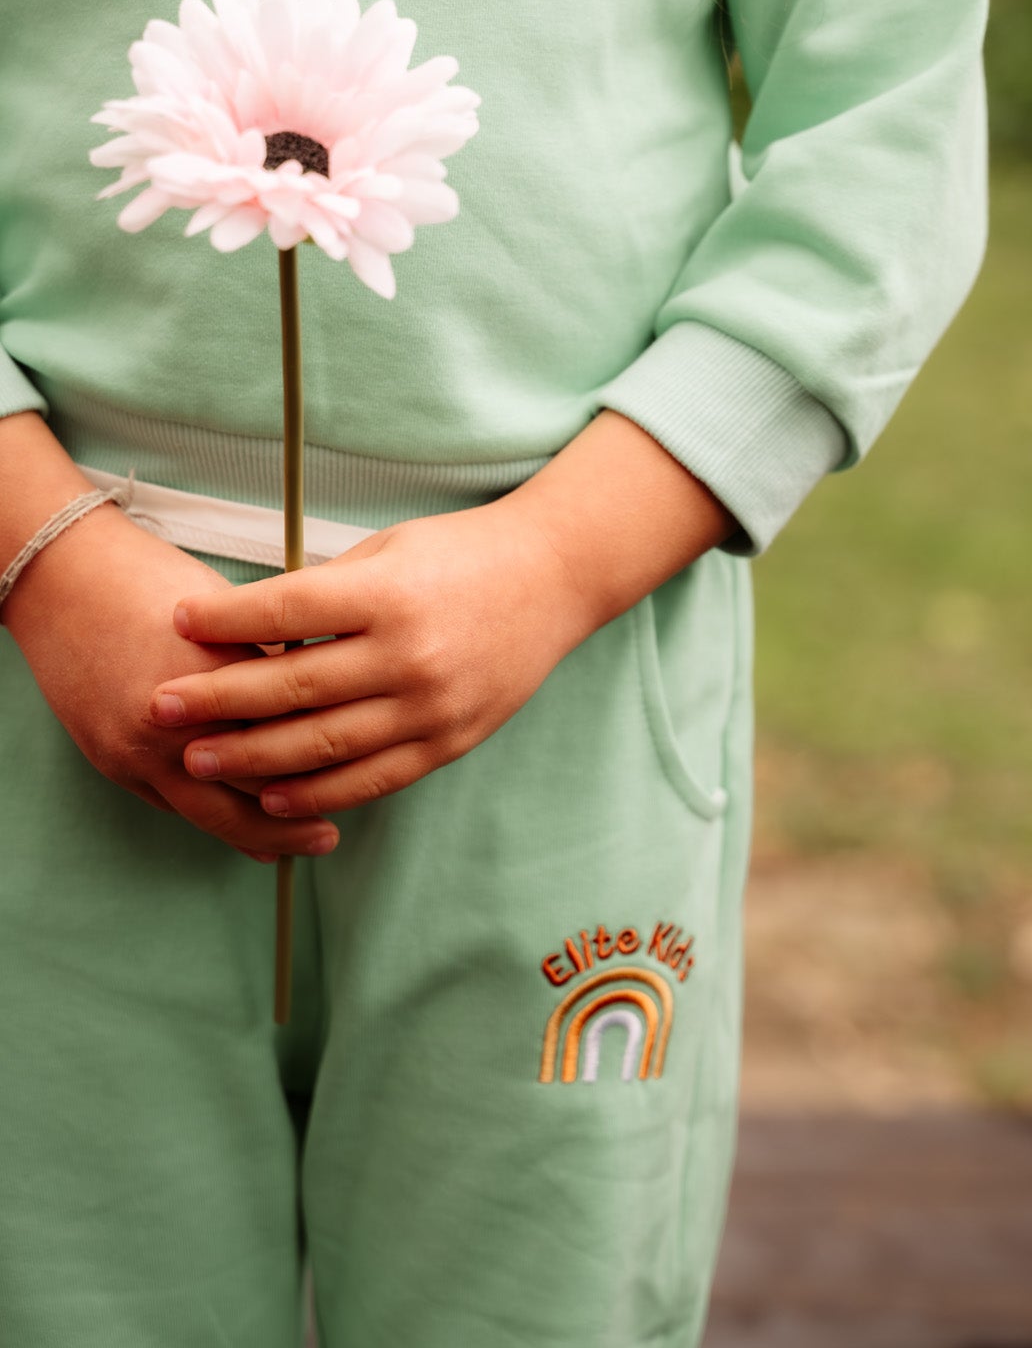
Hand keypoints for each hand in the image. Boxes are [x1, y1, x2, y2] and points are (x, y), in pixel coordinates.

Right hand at [2, 504, 340, 861]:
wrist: (67, 584)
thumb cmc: (156, 584)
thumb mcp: (231, 616)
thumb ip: (274, 663)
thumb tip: (337, 696)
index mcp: (215, 673)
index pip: (292, 730)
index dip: (336, 753)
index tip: (371, 762)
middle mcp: (175, 720)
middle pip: (259, 781)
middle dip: (306, 807)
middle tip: (338, 827)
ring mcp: (139, 748)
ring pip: (217, 811)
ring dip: (269, 832)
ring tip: (310, 840)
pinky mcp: (115, 762)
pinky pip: (177, 809)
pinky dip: (220, 823)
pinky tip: (255, 833)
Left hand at [154, 499, 588, 817]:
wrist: (554, 577)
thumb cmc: (461, 553)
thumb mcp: (390, 550)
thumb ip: (327, 594)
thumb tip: (247, 630)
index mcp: (389, 594)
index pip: (287, 611)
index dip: (226, 618)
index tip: (176, 621)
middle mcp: (409, 654)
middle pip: (294, 687)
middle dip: (217, 700)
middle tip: (160, 708)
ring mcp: (432, 705)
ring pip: (325, 745)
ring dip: (253, 757)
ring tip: (197, 760)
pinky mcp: (450, 740)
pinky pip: (374, 777)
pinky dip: (319, 793)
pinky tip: (272, 796)